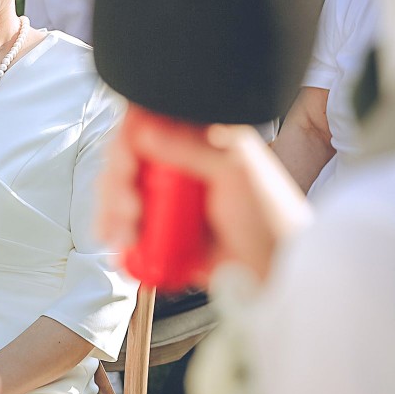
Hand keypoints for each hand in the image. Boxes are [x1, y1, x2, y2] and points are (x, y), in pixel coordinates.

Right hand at [99, 106, 309, 285]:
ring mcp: (171, 198)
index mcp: (199, 140)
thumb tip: (147, 132)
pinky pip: (130, 226)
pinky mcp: (164, 229)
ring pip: (122, 193)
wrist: (280, 268)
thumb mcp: (235, 170)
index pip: (148, 125)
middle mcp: (180, 166)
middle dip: (117, 181)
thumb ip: (191, 148)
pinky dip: (118, 233)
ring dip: (113, 210)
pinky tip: (121, 242)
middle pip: (128, 160)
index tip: (125, 159)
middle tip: (130, 203)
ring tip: (129, 229)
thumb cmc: (272, 214)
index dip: (128, 139)